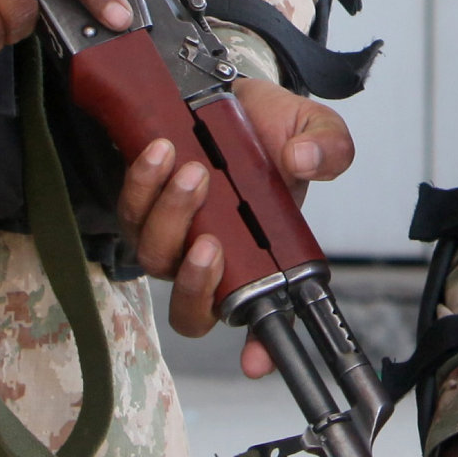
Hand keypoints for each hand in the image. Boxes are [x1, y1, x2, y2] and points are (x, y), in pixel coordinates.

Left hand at [113, 76, 354, 357]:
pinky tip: (161, 152)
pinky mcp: (140, 208)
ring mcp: (174, 240)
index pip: (260, 316)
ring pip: (158, 257)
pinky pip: (131, 211)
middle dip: (198, 281)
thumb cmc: (270, 128)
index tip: (257, 362)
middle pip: (193, 307)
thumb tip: (303, 162)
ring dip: (171, 219)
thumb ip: (326, 147)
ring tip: (193, 173)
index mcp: (262, 257)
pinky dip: (143, 184)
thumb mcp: (314, 130)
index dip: (258, 347)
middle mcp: (214, 260)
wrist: (229, 94)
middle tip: (211, 240)